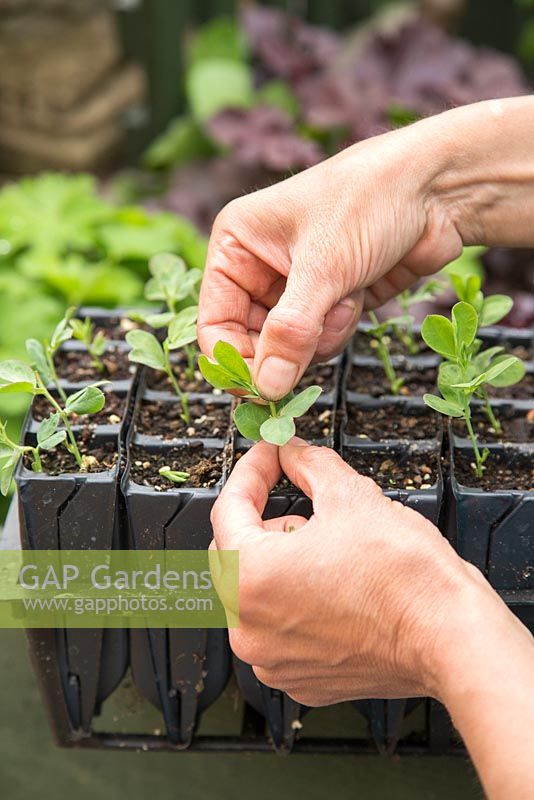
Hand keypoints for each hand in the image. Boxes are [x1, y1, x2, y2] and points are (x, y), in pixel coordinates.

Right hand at [198, 96, 533, 399]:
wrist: (437, 188)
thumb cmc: (370, 201)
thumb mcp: (323, 267)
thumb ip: (290, 333)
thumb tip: (266, 388)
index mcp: (237, 246)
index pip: (215, 323)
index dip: (235, 362)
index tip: (261, 393)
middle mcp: (259, 267)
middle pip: (252, 342)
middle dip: (288, 346)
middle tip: (315, 338)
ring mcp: (297, 286)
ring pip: (290, 347)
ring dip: (321, 334)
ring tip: (346, 295)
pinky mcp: (329, 301)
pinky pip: (322, 341)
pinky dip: (341, 328)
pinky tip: (360, 294)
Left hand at [210, 438, 483, 704]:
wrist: (450, 638)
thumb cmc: (405, 578)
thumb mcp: (350, 495)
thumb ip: (308, 465)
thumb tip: (293, 453)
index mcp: (250, 578)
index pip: (228, 509)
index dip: (252, 471)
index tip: (271, 456)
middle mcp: (249, 628)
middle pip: (236, 553)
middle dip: (265, 519)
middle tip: (301, 499)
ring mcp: (273, 660)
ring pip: (257, 594)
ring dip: (281, 562)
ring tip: (327, 548)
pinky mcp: (299, 679)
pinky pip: (280, 629)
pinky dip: (296, 603)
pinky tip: (333, 586)